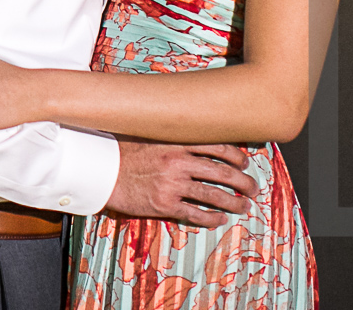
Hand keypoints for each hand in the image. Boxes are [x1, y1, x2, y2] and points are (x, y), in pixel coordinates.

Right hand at [104, 139, 256, 225]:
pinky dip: (212, 218)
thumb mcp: (147, 134)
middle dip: (243, 182)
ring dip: (234, 202)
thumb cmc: (121, 151)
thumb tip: (190, 133)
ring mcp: (172, 184)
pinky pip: (196, 213)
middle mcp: (178, 162)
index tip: (244, 162)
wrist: (100, 171)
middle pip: (222, 172)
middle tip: (252, 188)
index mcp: (175, 141)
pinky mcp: (165, 204)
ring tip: (244, 206)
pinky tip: (219, 219)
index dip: (236, 155)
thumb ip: (169, 135)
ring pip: (214, 195)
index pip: (217, 146)